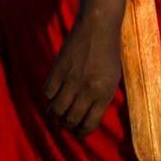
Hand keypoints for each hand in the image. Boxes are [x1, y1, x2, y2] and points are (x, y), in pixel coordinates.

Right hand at [43, 13, 122, 135]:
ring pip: (56, 110)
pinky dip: (49, 98)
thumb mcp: (113, 79)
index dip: (81, 132)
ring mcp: (72, 80)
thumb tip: (87, 119)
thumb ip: (102, 99)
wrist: (98, 28)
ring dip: (54, 115)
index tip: (77, 131)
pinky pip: (48, 93)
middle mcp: (88, 89)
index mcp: (104, 93)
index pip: (89, 124)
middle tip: (64, 122)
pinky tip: (53, 95)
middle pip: (70, 119)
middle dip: (66, 125)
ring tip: (55, 113)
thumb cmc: (108, 54)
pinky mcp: (58, 70)